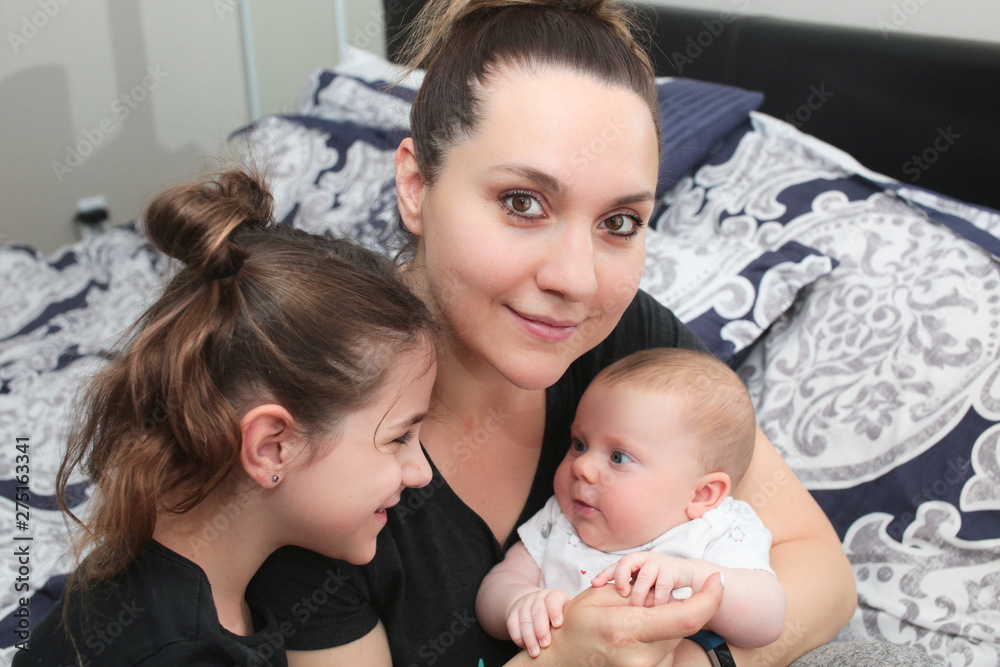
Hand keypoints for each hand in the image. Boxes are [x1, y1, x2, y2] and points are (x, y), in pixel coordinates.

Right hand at [507, 588, 571, 656]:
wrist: (533, 602)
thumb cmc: (556, 612)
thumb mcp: (566, 609)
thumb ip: (571, 617)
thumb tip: (582, 632)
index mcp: (554, 595)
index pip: (553, 600)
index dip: (555, 611)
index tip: (557, 625)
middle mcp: (538, 598)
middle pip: (538, 611)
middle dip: (541, 629)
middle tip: (545, 644)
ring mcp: (524, 604)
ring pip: (524, 620)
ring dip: (529, 637)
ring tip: (535, 652)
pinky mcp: (513, 613)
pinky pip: (512, 625)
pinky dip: (518, 637)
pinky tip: (524, 646)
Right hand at [537, 572, 723, 666]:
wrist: (563, 659)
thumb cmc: (577, 625)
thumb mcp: (601, 596)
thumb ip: (641, 592)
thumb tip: (676, 591)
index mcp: (628, 631)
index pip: (687, 617)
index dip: (710, 598)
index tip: (717, 581)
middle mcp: (642, 658)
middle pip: (683, 625)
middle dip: (677, 606)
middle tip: (647, 599)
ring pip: (676, 638)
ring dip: (666, 624)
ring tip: (636, 620)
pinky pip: (667, 650)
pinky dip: (659, 637)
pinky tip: (638, 636)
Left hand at [592, 552, 695, 606]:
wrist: (685, 575)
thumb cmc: (658, 580)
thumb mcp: (639, 582)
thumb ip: (626, 587)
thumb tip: (602, 600)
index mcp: (633, 561)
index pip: (615, 565)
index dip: (604, 574)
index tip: (595, 584)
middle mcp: (644, 559)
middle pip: (626, 564)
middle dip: (621, 580)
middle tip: (621, 596)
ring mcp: (658, 563)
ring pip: (644, 577)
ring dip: (639, 594)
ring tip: (636, 609)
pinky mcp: (673, 570)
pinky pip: (663, 586)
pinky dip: (658, 599)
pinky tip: (655, 610)